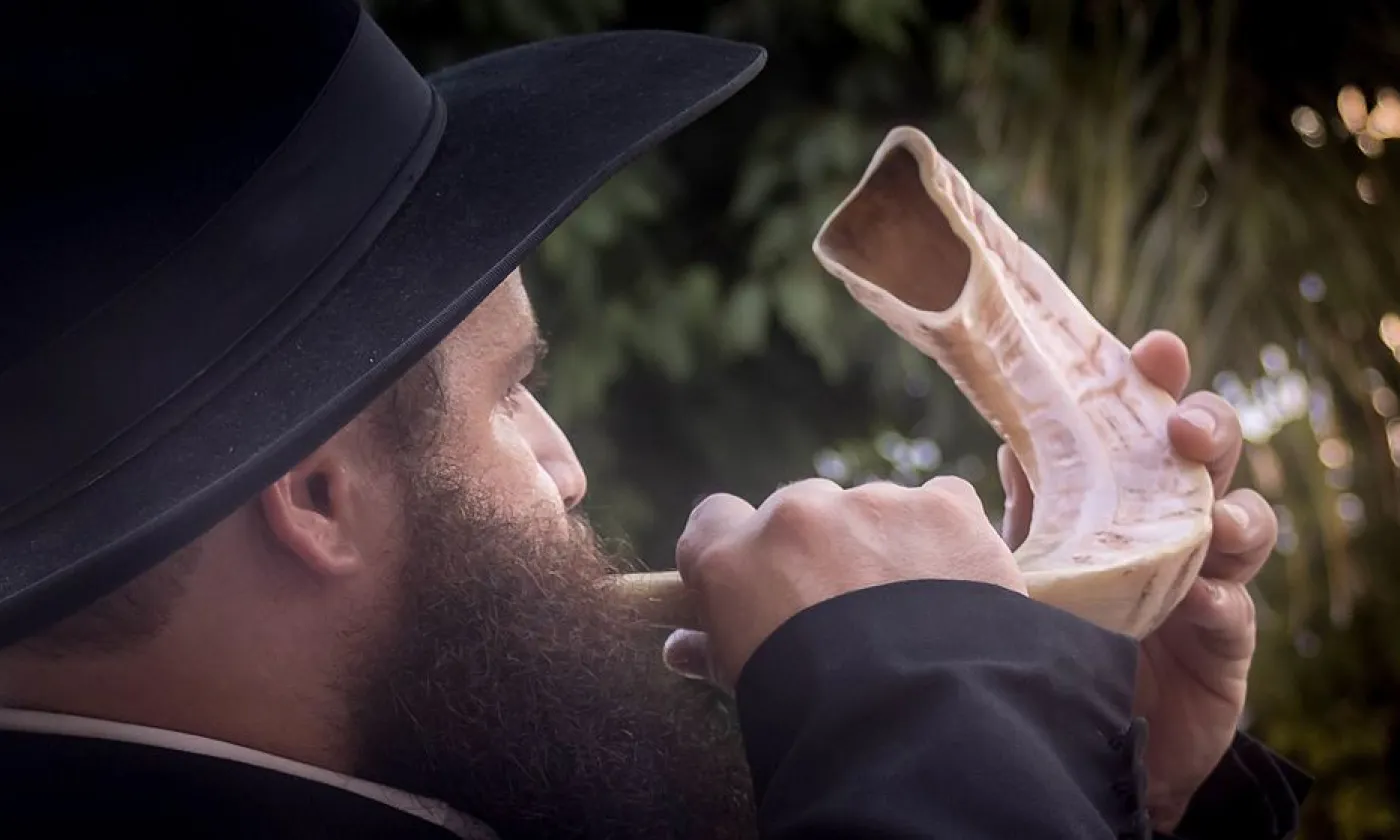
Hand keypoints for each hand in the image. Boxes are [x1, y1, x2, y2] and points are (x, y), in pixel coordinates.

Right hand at [666, 476, 1023, 689]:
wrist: (913, 725)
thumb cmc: (810, 716)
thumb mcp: (746, 685)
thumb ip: (710, 652)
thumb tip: (678, 650)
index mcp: (731, 556)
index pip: (715, 520)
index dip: (741, 546)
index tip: (762, 578)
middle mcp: (794, 515)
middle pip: (803, 511)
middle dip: (822, 548)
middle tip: (852, 610)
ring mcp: (871, 505)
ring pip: (874, 509)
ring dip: (886, 545)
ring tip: (915, 615)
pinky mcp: (941, 509)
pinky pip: (943, 505)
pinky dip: (947, 539)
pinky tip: (958, 589)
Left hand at [998, 330, 1277, 831]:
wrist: (1074, 733)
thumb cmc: (1055, 629)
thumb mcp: (1032, 558)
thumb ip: (1034, 503)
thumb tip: (1013, 436)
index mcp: (1128, 490)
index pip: (1150, 422)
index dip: (1160, 383)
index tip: (1155, 351)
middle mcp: (1174, 524)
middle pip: (1211, 460)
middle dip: (1208, 430)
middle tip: (1184, 429)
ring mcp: (1207, 581)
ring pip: (1245, 526)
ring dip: (1231, 513)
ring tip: (1208, 517)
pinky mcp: (1222, 649)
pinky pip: (1235, 616)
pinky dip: (1221, 602)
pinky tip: (1201, 599)